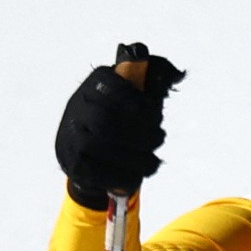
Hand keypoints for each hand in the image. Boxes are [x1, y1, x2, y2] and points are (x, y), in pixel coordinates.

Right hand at [54, 42, 186, 208]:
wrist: (80, 151)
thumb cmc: (116, 119)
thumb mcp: (131, 95)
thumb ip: (151, 82)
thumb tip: (178, 74)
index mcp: (94, 85)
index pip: (111, 87)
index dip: (136, 102)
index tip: (154, 115)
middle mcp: (77, 108)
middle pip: (107, 122)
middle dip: (141, 134)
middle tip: (159, 139)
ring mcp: (71, 137)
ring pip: (104, 149)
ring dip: (136, 158)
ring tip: (153, 161)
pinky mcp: (74, 165)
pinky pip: (100, 173)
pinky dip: (124, 176)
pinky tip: (138, 175)